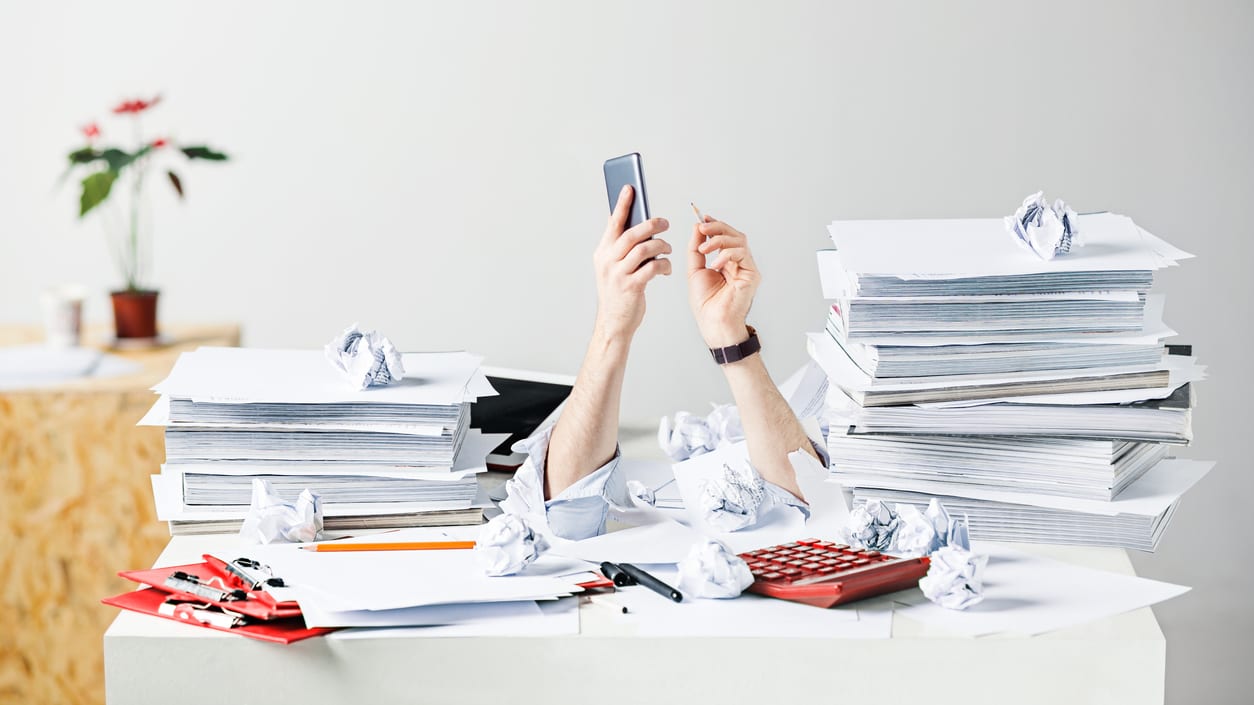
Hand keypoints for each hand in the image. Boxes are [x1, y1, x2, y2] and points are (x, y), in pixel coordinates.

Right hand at [593, 185, 671, 339]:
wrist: (613, 323)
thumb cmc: (618, 293)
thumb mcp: (612, 267)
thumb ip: (620, 248)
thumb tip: (635, 223)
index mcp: (602, 253)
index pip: (613, 223)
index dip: (622, 204)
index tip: (630, 188)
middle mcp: (607, 261)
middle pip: (631, 234)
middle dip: (651, 224)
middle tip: (665, 222)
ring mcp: (618, 274)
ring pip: (644, 249)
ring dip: (661, 246)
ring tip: (667, 248)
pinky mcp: (631, 287)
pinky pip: (652, 268)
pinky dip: (663, 265)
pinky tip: (666, 268)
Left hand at [687, 217, 760, 346]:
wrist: (713, 322)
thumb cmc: (706, 304)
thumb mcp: (695, 270)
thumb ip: (696, 249)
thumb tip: (697, 228)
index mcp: (726, 262)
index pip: (724, 237)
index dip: (715, 225)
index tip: (702, 218)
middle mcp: (739, 263)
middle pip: (734, 235)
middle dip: (717, 227)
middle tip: (703, 227)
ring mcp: (747, 268)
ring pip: (739, 240)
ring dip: (719, 240)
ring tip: (704, 249)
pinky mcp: (752, 274)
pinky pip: (742, 253)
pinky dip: (726, 254)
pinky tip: (716, 264)